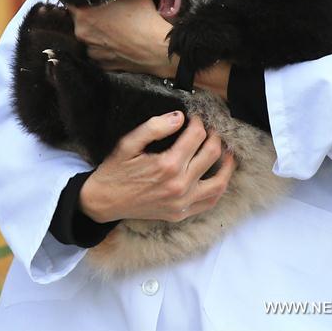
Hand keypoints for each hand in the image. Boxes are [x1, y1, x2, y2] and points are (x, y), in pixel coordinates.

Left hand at [69, 0, 175, 77]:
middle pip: (80, 18)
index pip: (71, 0)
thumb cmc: (144, 16)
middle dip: (91, 14)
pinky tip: (118, 41)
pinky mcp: (100, 63)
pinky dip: (105, 47)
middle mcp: (81, 32)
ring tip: (116, 28)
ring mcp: (90, 50)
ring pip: (89, 36)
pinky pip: (98, 52)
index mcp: (83, 12)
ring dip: (97, 31)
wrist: (157, 47)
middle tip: (108, 11)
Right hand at [79, 113, 234, 223]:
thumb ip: (154, 127)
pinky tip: (218, 176)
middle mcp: (179, 185)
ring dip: (227, 165)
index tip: (194, 117)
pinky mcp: (181, 213)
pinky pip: (209, 202)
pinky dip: (219, 188)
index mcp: (167, 164)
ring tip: (226, 152)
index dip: (198, 122)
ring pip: (219, 182)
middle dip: (214, 137)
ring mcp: (182, 202)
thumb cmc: (115, 170)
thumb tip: (179, 117)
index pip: (196, 136)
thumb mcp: (128, 143)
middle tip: (210, 129)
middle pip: (211, 154)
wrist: (104, 200)